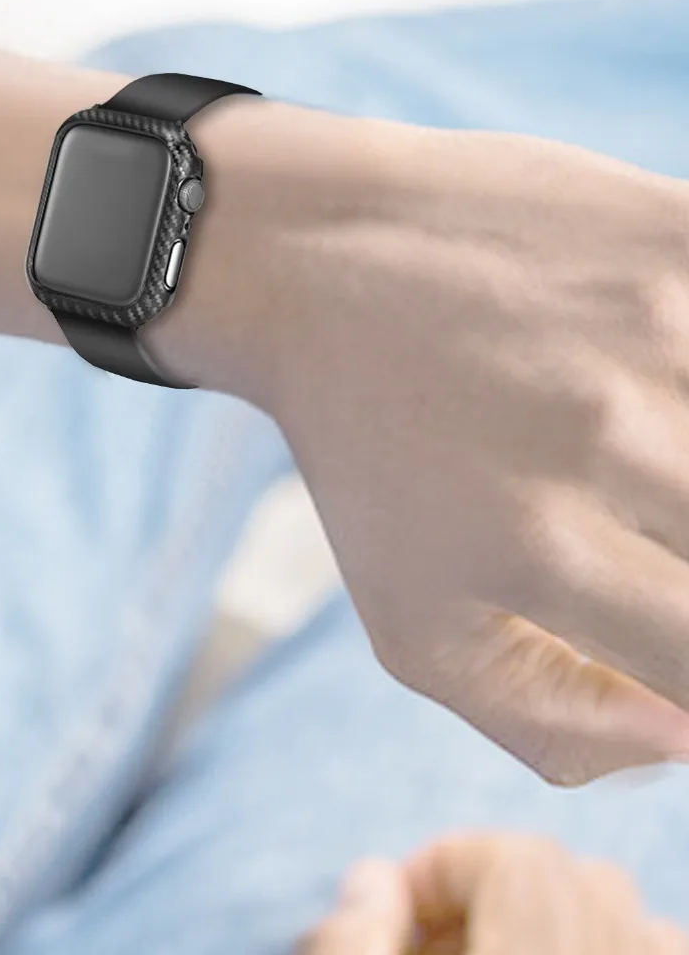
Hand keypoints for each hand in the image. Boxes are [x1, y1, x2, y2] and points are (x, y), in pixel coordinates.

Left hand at [175, 104, 688, 784]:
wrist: (321, 270)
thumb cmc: (366, 457)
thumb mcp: (409, 624)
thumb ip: (548, 722)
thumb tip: (684, 739)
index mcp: (538, 548)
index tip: (654, 622)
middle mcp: (605, 434)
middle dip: (681, 556)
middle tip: (624, 528)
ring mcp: (654, 322)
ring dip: (688, 472)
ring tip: (630, 457)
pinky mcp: (674, 233)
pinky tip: (656, 388)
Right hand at [299, 832, 688, 954]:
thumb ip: (350, 944)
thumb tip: (374, 878)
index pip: (524, 865)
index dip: (449, 861)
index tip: (394, 900)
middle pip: (584, 876)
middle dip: (495, 884)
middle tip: (430, 934)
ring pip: (637, 919)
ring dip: (558, 917)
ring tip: (488, 951)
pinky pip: (658, 951)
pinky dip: (610, 947)